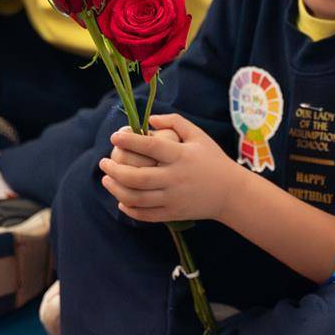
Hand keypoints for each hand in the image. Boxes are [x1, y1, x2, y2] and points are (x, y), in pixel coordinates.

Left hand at [100, 114, 246, 223]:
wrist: (231, 192)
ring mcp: (173, 198)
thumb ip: (175, 122)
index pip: (150, 147)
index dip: (129, 141)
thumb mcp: (199, 136)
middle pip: (137, 176)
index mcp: (181, 156)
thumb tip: (149, 120)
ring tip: (106, 179)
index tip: (114, 137)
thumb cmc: (213, 159)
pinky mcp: (173, 213)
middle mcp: (175, 178)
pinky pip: (145, 214)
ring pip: (136, 197)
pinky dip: (129, 208)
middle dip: (115, 169)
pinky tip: (121, 199)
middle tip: (103, 162)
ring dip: (116, 188)